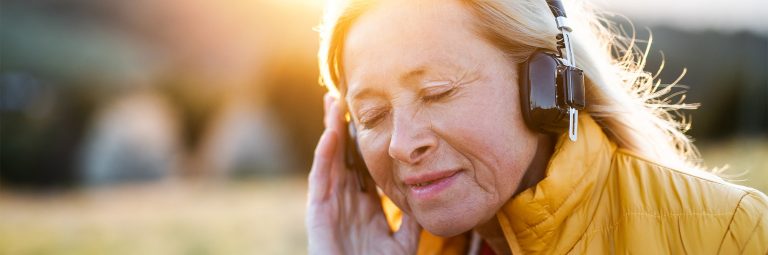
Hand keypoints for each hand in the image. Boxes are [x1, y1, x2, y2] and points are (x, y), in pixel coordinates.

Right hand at [306, 93, 420, 254]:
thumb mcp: (403, 242)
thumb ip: (412, 218)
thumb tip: (428, 191)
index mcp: (365, 208)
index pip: (363, 166)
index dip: (365, 141)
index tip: (370, 115)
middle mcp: (345, 203)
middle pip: (343, 157)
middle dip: (343, 128)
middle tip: (344, 97)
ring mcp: (330, 208)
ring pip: (329, 161)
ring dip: (331, 132)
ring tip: (333, 103)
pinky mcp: (318, 216)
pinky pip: (320, 181)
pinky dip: (324, 157)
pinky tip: (330, 134)